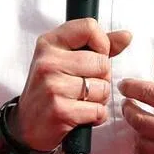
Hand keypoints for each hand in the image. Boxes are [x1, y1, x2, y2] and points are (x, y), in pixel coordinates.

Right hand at [14, 19, 131, 151]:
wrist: (26, 125)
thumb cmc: (49, 89)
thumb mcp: (65, 60)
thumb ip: (97, 47)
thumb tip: (126, 36)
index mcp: (49, 44)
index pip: (88, 28)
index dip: (102, 44)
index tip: (95, 56)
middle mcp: (48, 62)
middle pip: (102, 62)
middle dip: (102, 78)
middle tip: (84, 85)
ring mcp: (53, 86)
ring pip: (103, 88)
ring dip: (99, 99)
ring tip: (80, 101)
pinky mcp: (61, 111)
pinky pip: (99, 110)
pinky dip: (96, 116)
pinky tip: (80, 114)